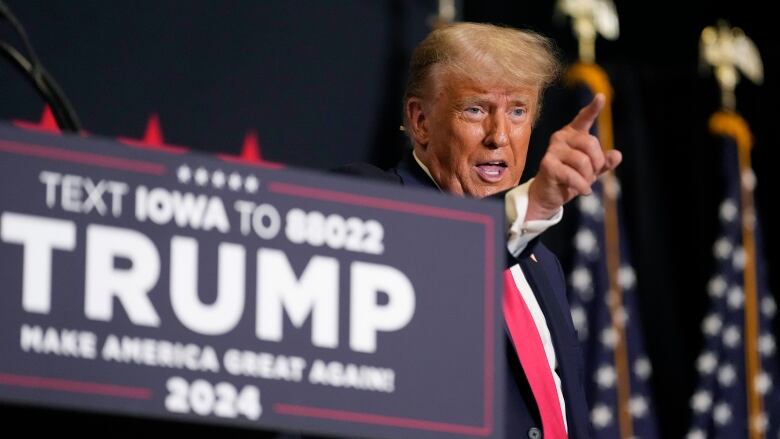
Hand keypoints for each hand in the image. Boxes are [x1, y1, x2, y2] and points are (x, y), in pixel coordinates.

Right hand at [526, 93, 621, 220]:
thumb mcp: (592, 170)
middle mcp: (561, 137)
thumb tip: (617, 155)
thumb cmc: (570, 178)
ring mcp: (552, 150)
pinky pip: (572, 175)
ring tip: (584, 184)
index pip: (584, 118)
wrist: (549, 195)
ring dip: (588, 178)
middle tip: (593, 175)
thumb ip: (604, 162)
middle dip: (597, 163)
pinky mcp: (547, 164)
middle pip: (591, 143)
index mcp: (573, 134)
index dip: (593, 108)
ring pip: (583, 161)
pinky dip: (582, 186)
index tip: (601, 97)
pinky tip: (582, 191)